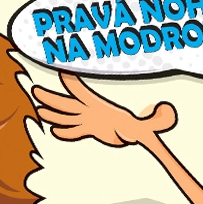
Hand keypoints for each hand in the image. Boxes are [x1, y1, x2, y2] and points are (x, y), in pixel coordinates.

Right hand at [33, 71, 176, 148]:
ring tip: (37, 107)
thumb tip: (168, 110)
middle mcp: (90, 112)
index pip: (81, 92)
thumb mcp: (147, 127)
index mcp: (98, 107)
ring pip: (65, 116)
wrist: (137, 134)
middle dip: (50, 97)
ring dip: (51, 113)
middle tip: (34, 90)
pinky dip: (64, 133)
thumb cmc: (141, 127)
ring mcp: (88, 120)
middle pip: (65, 104)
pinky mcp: (89, 131)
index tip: (61, 69)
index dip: (71, 81)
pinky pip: (72, 132)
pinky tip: (53, 132)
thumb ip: (158, 120)